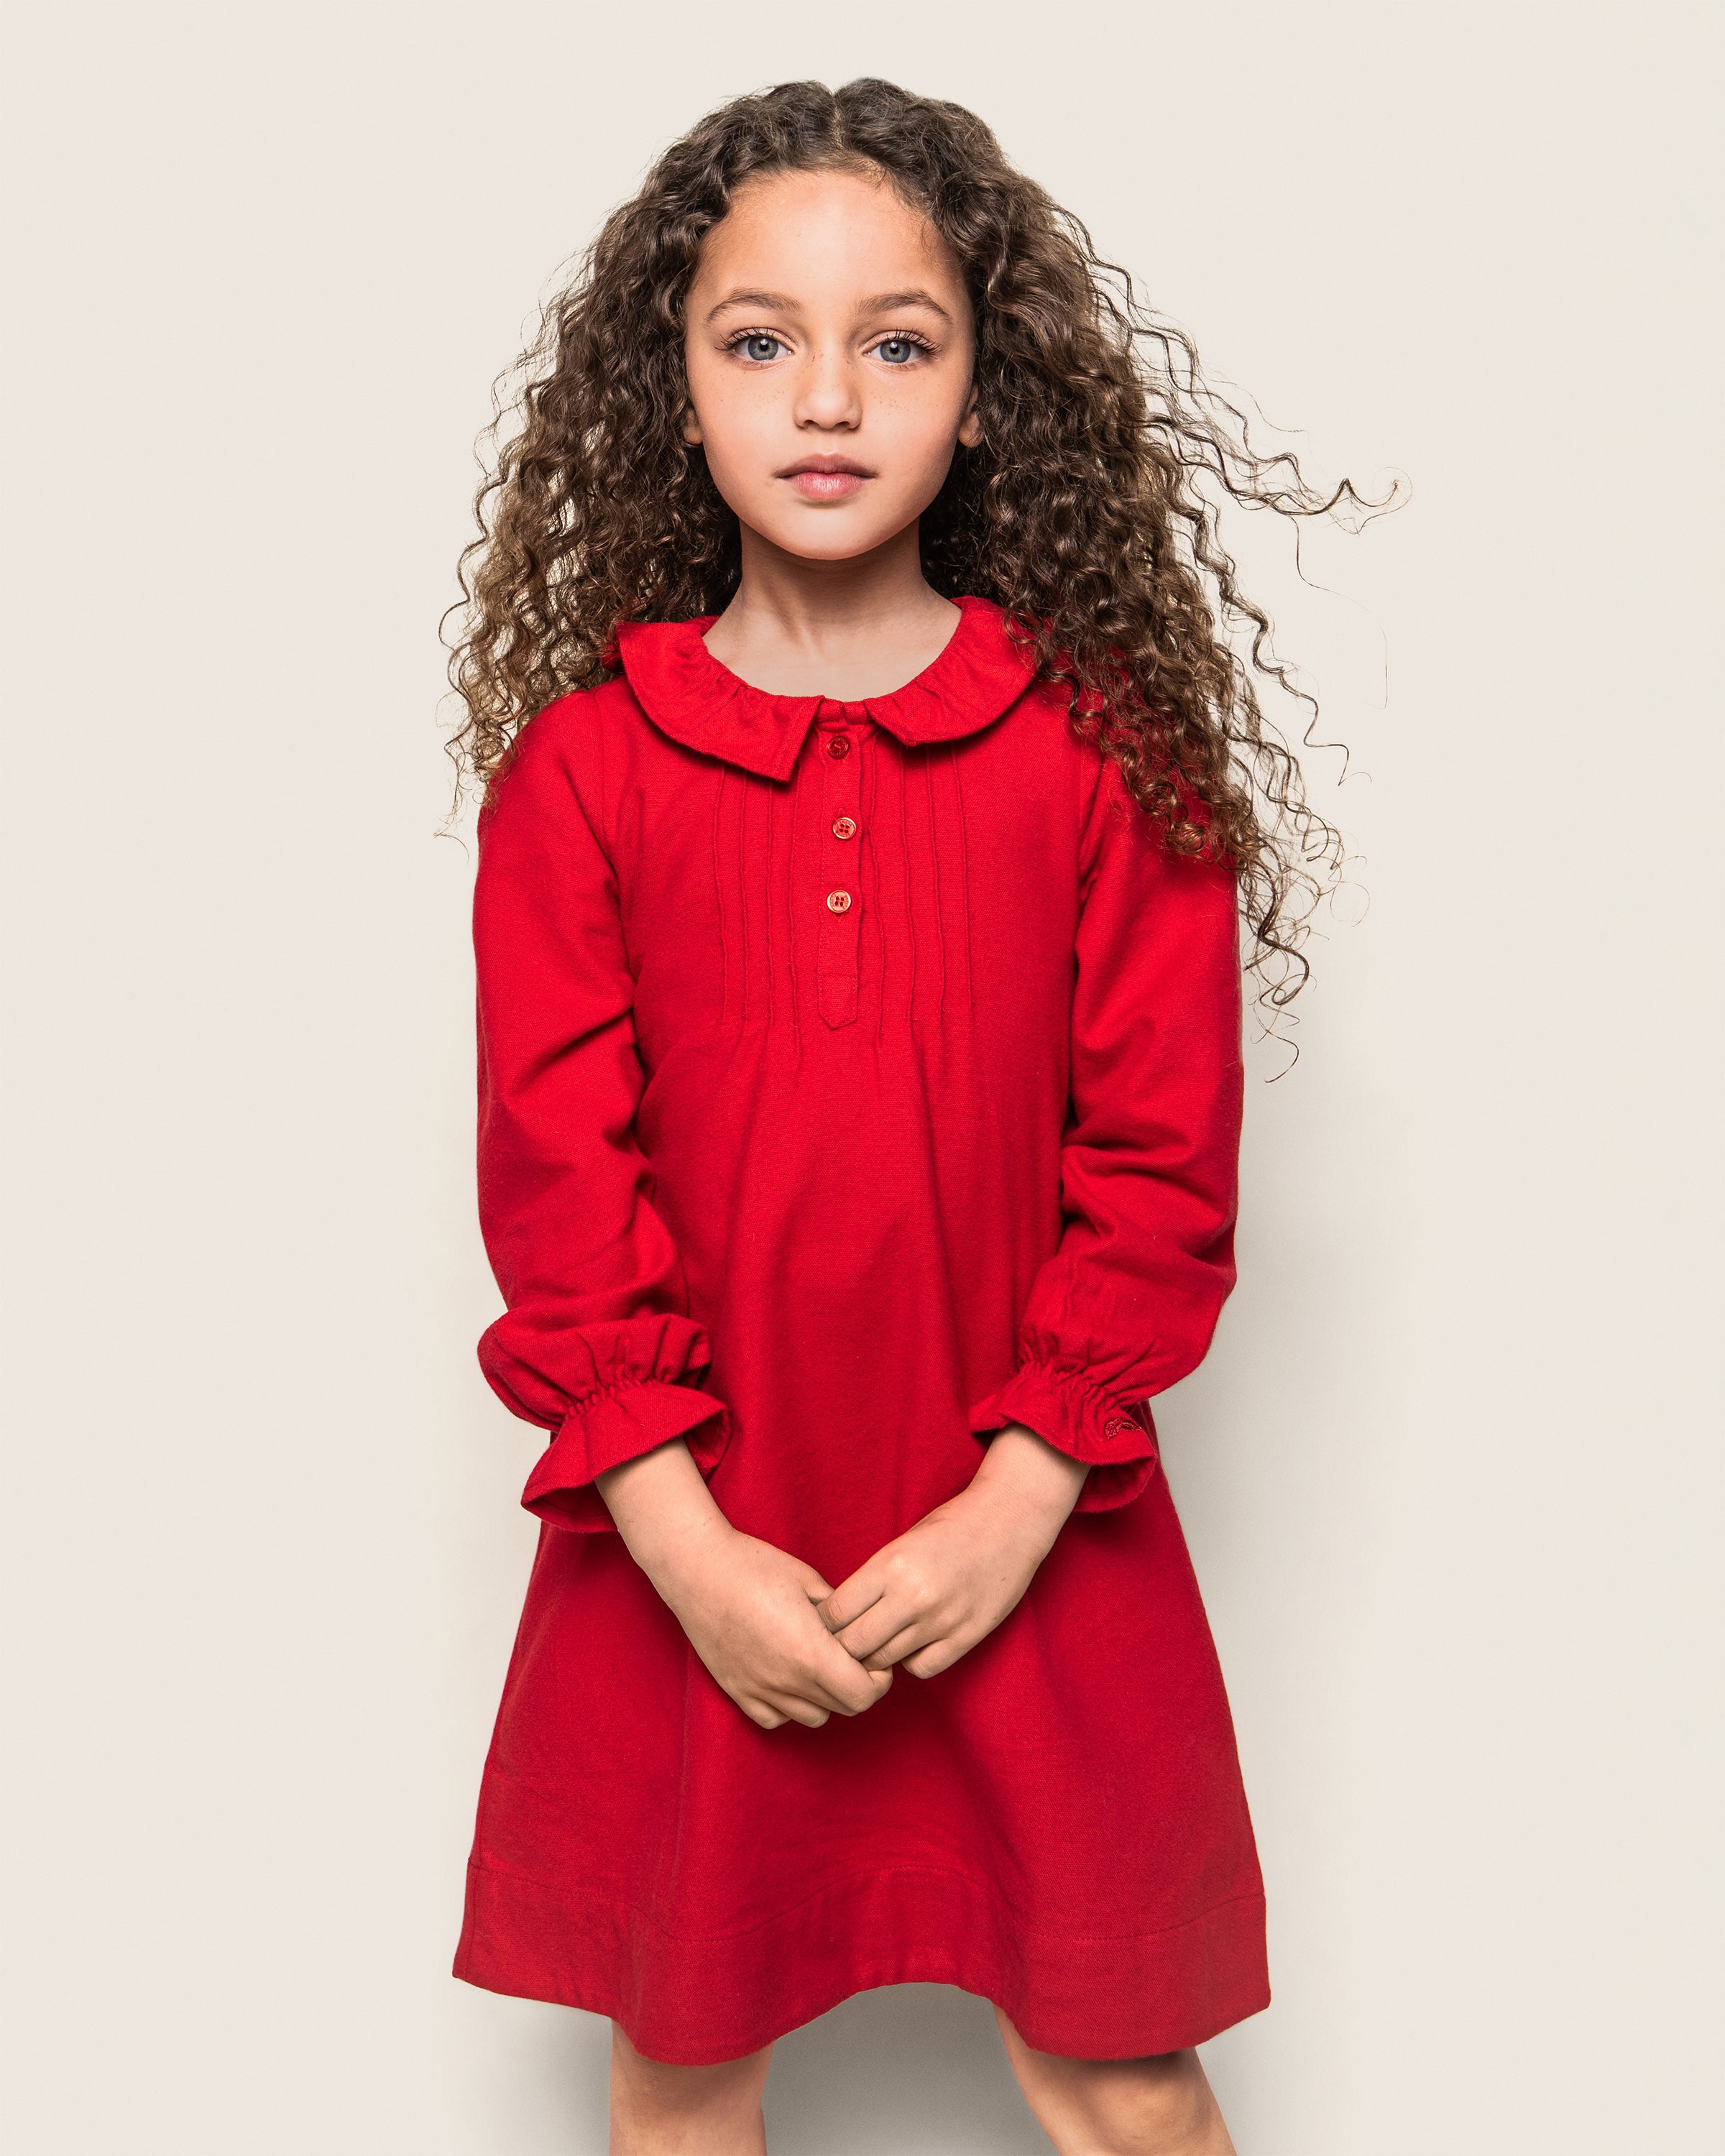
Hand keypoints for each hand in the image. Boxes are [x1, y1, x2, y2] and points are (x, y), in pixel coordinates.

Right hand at [596, 1439, 890, 1729]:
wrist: (698, 1570)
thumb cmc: (755, 1566)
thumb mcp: (810, 1581)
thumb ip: (841, 1614)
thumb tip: (858, 1631)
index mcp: (812, 1653)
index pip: (865, 1695)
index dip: (878, 1677)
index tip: (871, 1654)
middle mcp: (787, 1681)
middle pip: (845, 1708)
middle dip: (857, 1684)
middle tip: (849, 1655)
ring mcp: (760, 1690)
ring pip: (814, 1717)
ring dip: (825, 1696)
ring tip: (818, 1663)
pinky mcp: (737, 1691)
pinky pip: (776, 1719)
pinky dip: (790, 1706)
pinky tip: (788, 1675)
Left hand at [816, 1424, 1088, 1678]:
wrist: (1009, 1522)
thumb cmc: (950, 1527)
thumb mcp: (901, 1544)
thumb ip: (872, 1580)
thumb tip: (838, 1620)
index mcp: (891, 1565)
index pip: (836, 1614)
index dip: (825, 1623)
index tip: (827, 1623)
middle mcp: (913, 1596)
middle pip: (854, 1645)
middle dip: (844, 1647)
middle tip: (847, 1641)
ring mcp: (941, 1620)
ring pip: (885, 1661)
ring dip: (877, 1655)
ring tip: (881, 1639)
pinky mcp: (966, 1637)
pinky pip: (921, 1668)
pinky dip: (912, 1661)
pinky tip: (915, 1642)